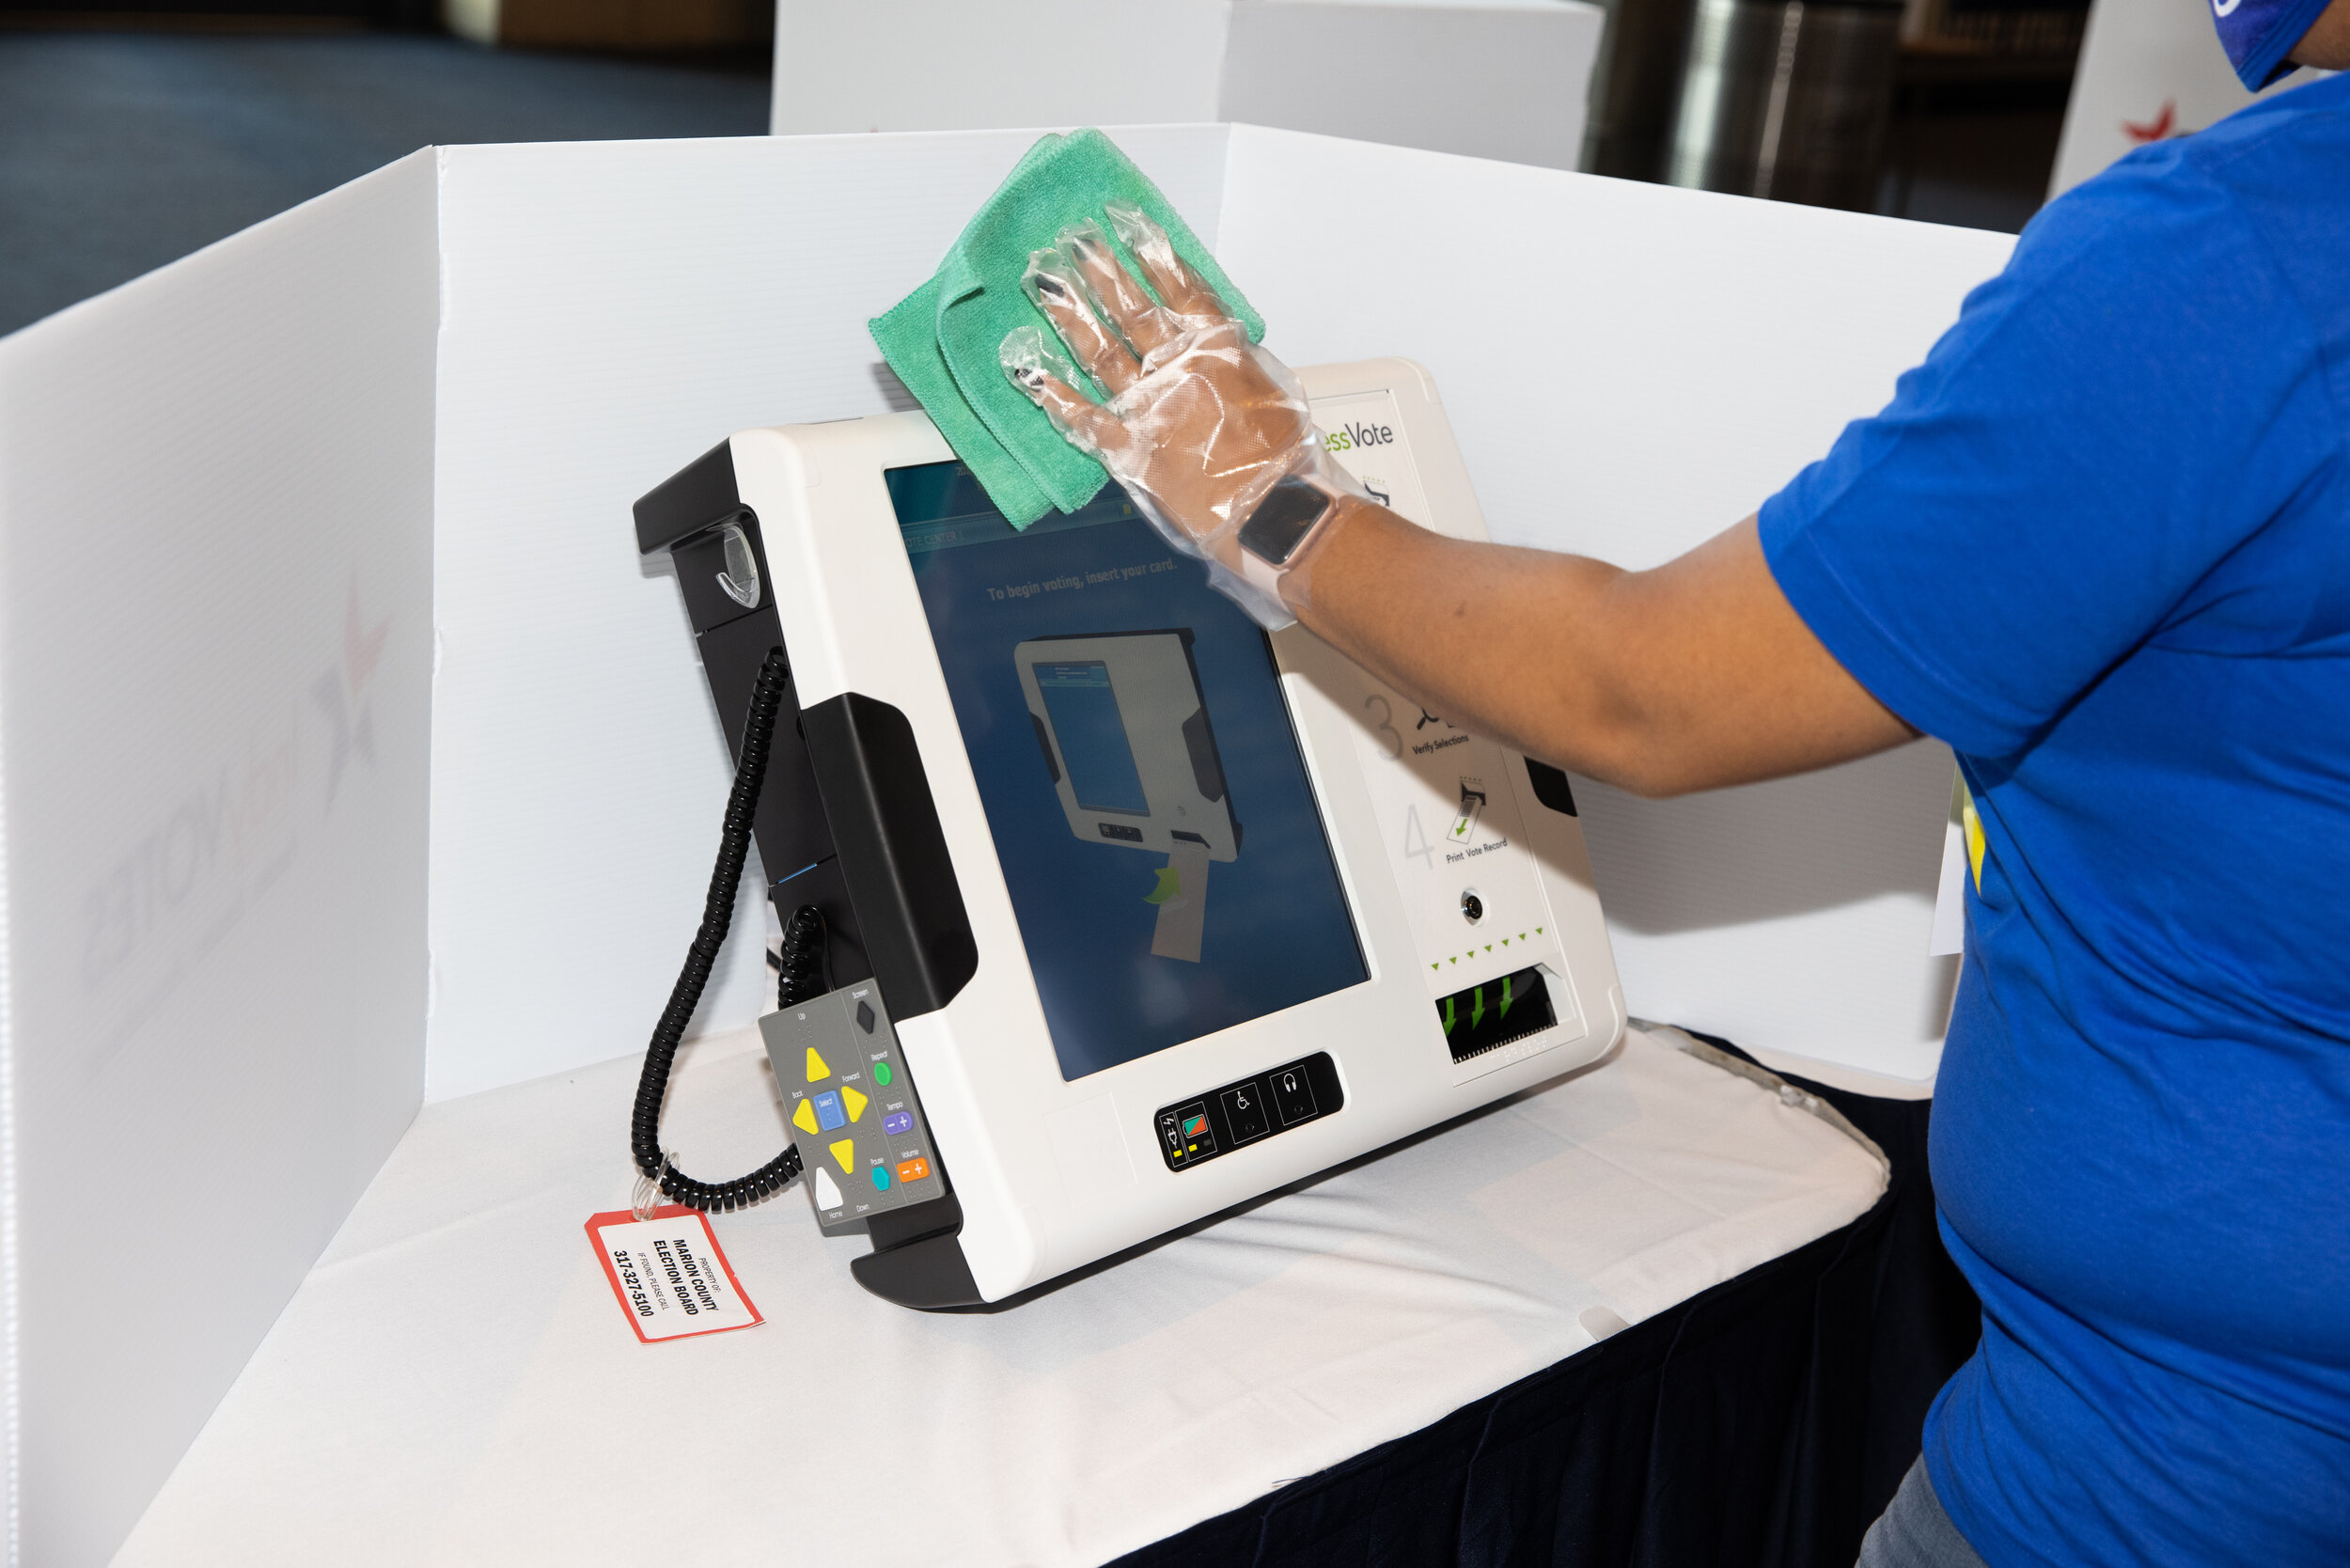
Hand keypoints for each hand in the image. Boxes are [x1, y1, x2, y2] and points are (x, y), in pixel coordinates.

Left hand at [1001, 204, 1353, 625]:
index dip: (1151, 252)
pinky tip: (1027, 369)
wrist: (1274, 511)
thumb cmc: (1286, 458)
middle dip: (1101, 272)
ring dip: (1071, 314)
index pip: (1180, 288)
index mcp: (1217, 349)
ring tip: (1044, 280)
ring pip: (1101, 351)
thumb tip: (1216, 340)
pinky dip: (1054, 395)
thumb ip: (1237, 362)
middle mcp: (1177, 368)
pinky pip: (1084, 419)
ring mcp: (1149, 407)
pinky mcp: (1130, 449)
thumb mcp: (1275, 391)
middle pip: (1132, 309)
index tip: (1125, 222)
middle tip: (1074, 239)